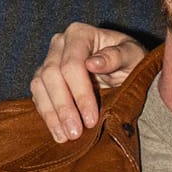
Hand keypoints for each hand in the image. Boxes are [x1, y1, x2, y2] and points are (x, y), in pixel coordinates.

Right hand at [30, 22, 144, 141]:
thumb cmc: (130, 60)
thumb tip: (93, 63)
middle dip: (64, 107)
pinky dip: (47, 115)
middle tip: (76, 133)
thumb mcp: (132, 56)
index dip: (80, 94)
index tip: (92, 119)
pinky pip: (38, 96)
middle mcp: (59, 44)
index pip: (72, 64)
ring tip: (65, 137)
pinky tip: (58, 132)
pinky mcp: (44, 79)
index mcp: (79, 34)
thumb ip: (116, 56)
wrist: (123, 69)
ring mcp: (48, 60)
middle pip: (52, 75)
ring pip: (40, 86)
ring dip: (52, 114)